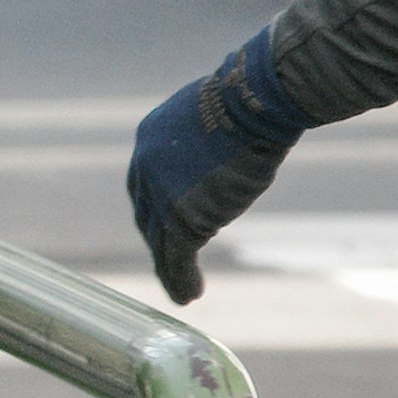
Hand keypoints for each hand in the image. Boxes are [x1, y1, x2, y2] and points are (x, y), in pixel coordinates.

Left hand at [126, 26, 303, 303]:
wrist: (253, 101)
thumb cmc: (249, 101)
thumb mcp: (213, 117)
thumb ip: (203, 142)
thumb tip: (222, 146)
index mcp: (149, 139)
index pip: (145, 186)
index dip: (156, 210)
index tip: (166, 229)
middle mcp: (145, 167)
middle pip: (148, 217)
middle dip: (160, 243)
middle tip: (172, 266)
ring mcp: (161, 195)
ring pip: (161, 244)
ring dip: (171, 272)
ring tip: (183, 294)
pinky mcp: (180, 217)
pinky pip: (177, 258)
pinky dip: (181, 280)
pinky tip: (190, 297)